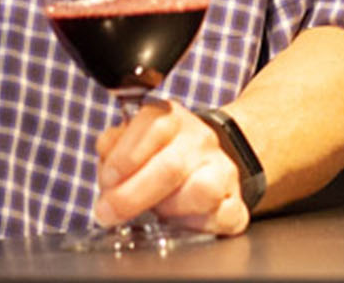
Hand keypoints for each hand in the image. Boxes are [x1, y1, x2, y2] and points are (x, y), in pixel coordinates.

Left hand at [94, 98, 248, 236]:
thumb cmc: (156, 154)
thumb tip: (106, 154)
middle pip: (171, 166)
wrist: (202, 162)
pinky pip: (224, 217)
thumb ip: (113, 145)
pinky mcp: (237, 202)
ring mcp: (223, 169)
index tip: (108, 181)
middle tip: (109, 212)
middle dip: (132, 195)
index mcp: (170, 117)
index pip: (152, 125)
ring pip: (202, 191)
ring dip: (168, 209)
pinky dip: (197, 226)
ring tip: (153, 212)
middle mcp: (200, 139)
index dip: (124, 156)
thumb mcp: (129, 140)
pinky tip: (180, 222)